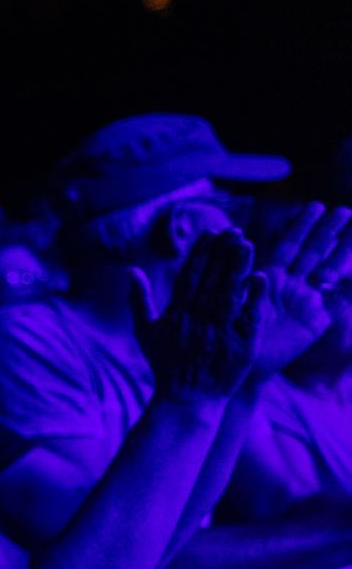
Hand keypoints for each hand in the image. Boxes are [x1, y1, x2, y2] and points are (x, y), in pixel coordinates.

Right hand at [132, 230, 265, 403]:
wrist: (188, 400)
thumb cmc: (167, 364)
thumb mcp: (146, 331)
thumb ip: (139, 300)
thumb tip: (131, 270)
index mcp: (176, 315)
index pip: (190, 277)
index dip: (201, 254)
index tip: (212, 232)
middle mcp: (197, 321)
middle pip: (211, 281)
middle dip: (222, 255)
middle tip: (234, 231)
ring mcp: (219, 333)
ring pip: (229, 294)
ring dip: (238, 268)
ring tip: (248, 244)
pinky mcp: (240, 345)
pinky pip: (248, 318)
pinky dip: (253, 298)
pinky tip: (260, 278)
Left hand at [250, 203, 351, 375]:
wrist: (238, 363)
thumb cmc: (228, 333)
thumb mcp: (233, 303)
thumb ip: (244, 283)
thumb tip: (246, 255)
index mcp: (269, 276)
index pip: (289, 245)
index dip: (302, 227)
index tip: (315, 205)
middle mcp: (290, 285)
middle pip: (313, 252)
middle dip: (328, 231)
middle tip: (344, 209)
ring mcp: (305, 301)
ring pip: (327, 270)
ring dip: (342, 250)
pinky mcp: (315, 321)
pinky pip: (334, 300)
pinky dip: (346, 286)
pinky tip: (351, 273)